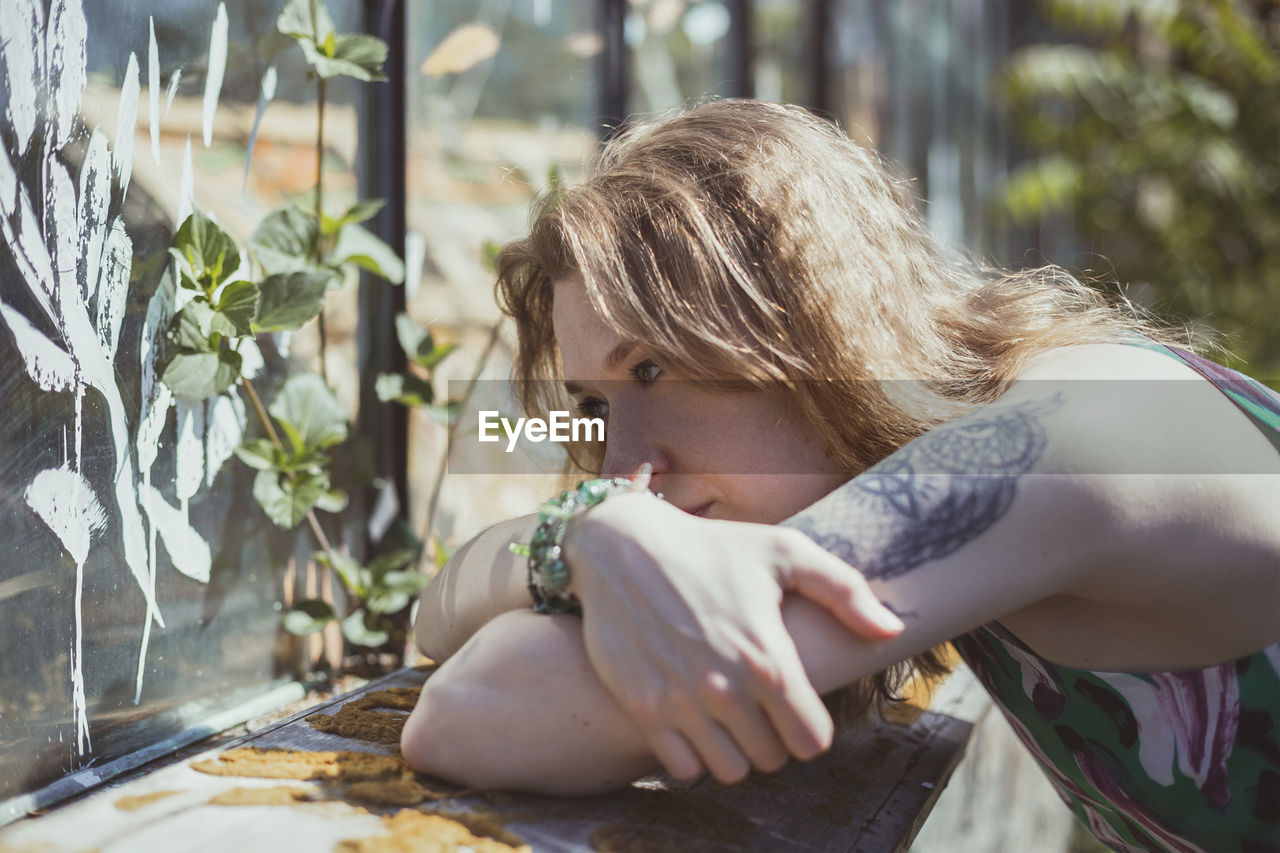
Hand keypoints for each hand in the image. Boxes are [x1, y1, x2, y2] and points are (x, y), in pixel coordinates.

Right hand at [563, 491, 903, 783]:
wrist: (623, 545)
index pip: (811, 740)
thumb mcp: (784, 552)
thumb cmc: (712, 547)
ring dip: (735, 750)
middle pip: (771, 759)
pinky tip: (695, 719)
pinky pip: (682, 768)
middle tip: (760, 706)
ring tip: (730, 716)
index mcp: (767, 657)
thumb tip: (893, 630)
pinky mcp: (643, 706)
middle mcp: (725, 687)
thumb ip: (845, 591)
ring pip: (729, 770)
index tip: (796, 705)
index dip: (810, 727)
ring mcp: (681, 701)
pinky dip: (693, 754)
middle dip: (773, 737)